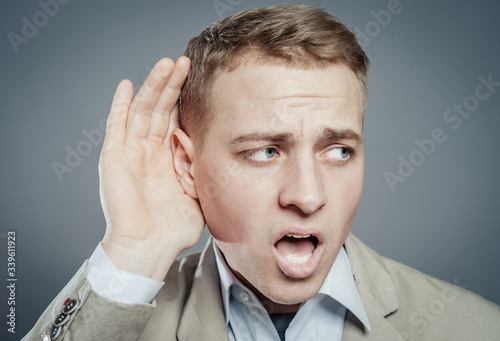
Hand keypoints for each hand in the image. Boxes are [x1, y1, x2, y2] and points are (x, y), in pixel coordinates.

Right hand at [99, 57, 204, 280]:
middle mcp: (149, 151)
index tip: (200, 81)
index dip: (185, 101)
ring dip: (153, 87)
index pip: (176, 121)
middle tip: (185, 62)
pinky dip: (121, 104)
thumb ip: (203, 169)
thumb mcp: (198, 192)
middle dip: (172, 86)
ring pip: (143, 111)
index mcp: (168, 159)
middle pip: (161, 110)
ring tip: (167, 64)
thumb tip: (216, 148)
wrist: (149, 246)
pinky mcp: (114, 156)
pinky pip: (117, 125)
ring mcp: (131, 151)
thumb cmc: (174, 227)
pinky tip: (127, 84)